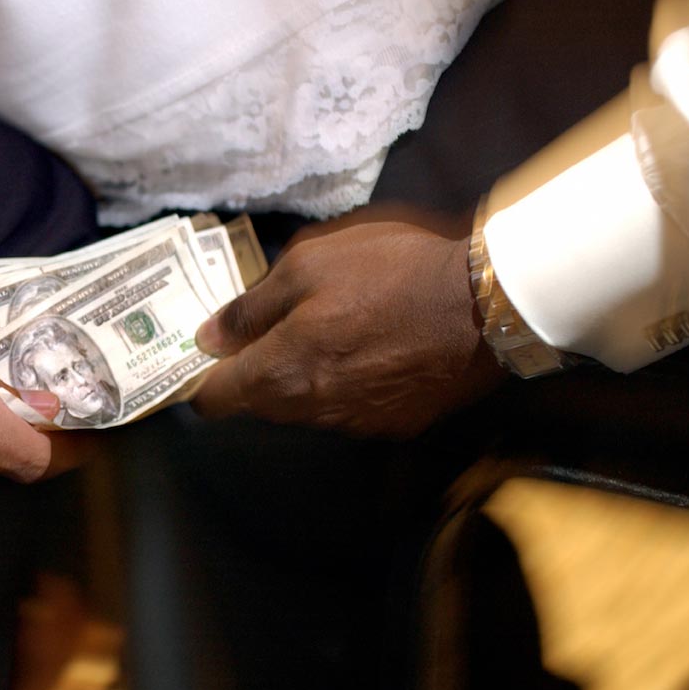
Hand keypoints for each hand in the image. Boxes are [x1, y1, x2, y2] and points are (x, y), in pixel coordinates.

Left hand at [192, 204, 506, 437]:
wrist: (487, 303)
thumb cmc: (389, 270)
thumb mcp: (307, 264)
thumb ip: (251, 308)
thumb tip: (209, 338)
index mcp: (279, 374)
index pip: (214, 400)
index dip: (202, 377)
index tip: (205, 352)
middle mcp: (310, 412)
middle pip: (258, 403)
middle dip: (253, 370)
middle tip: (269, 324)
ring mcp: (356, 424)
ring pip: (304, 406)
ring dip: (302, 375)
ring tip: (328, 328)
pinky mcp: (395, 425)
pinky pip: (349, 407)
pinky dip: (346, 382)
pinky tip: (369, 346)